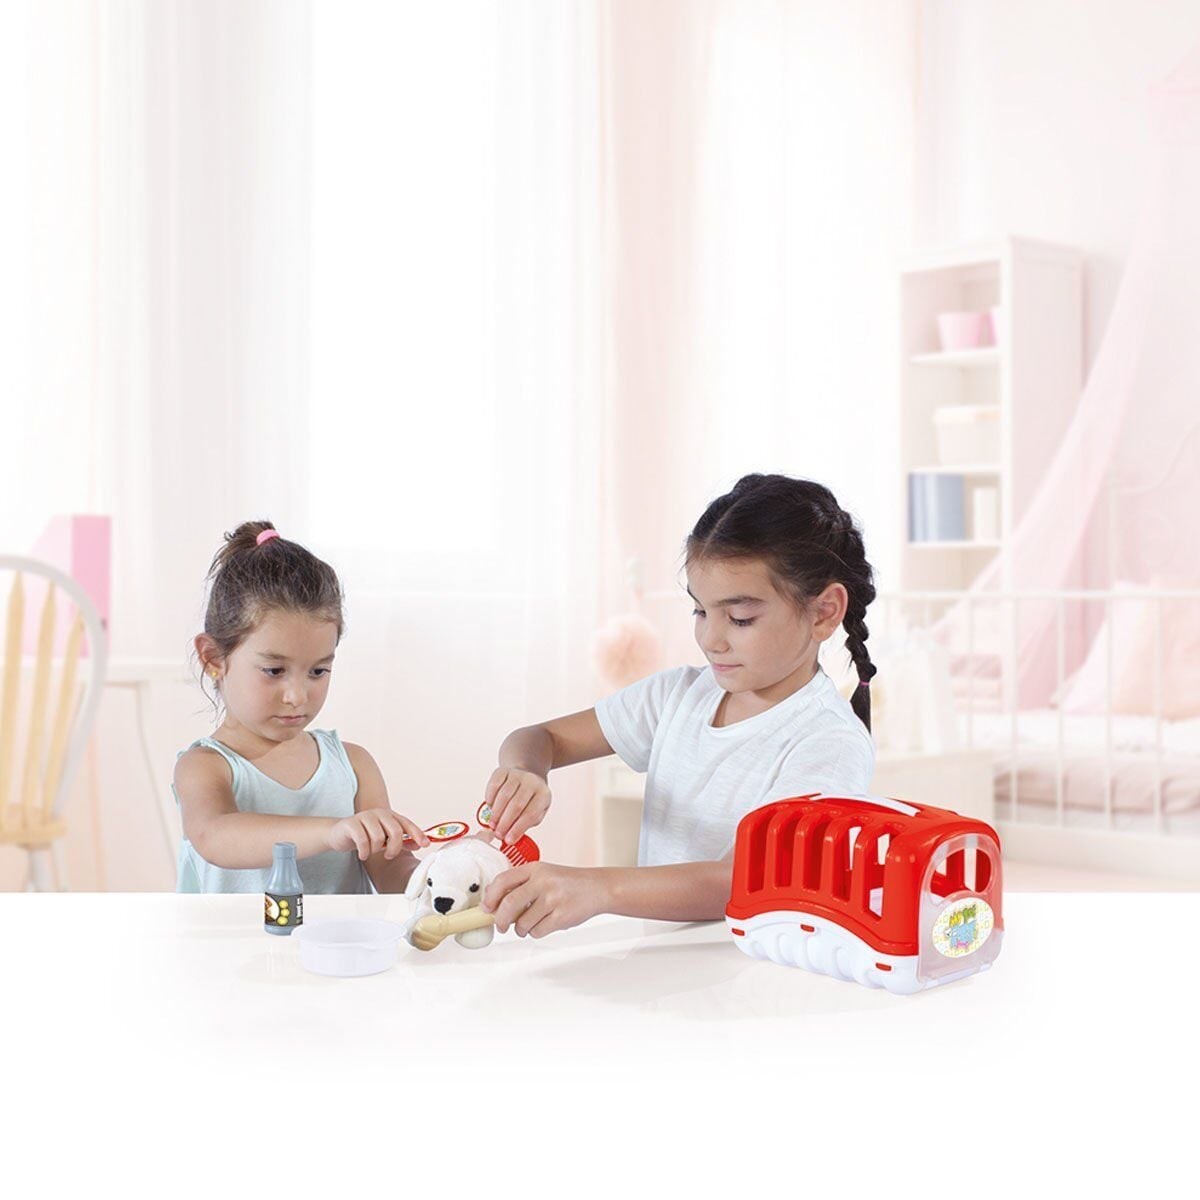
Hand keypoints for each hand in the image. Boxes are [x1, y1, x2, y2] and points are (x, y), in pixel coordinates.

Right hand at [328, 810, 428, 860]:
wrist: (339, 833)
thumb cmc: (365, 836)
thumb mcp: (385, 839)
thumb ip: (401, 841)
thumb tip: (419, 844)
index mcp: (390, 815)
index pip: (407, 824)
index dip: (418, 834)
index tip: (425, 844)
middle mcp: (379, 813)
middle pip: (395, 831)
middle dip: (394, 848)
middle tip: (389, 855)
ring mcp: (365, 816)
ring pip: (379, 838)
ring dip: (376, 850)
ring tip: (371, 851)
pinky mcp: (352, 823)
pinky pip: (363, 841)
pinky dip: (364, 852)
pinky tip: (362, 854)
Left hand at [481, 861, 606, 938]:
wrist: (598, 888)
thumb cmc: (567, 883)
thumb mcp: (544, 875)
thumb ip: (521, 885)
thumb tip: (493, 904)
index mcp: (535, 868)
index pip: (503, 880)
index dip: (490, 896)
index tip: (486, 907)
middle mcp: (543, 881)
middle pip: (509, 904)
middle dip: (500, 920)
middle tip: (501, 926)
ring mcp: (553, 898)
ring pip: (522, 923)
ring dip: (522, 929)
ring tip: (532, 922)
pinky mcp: (561, 916)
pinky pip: (537, 932)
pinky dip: (536, 932)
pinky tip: (546, 924)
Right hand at [484, 767, 550, 842]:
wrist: (526, 774)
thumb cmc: (531, 798)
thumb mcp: (536, 812)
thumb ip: (526, 824)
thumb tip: (511, 838)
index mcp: (543, 794)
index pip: (531, 814)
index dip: (518, 829)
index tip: (509, 840)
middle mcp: (531, 782)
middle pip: (516, 805)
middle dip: (505, 823)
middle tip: (498, 834)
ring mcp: (517, 774)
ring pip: (504, 796)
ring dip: (496, 814)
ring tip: (493, 825)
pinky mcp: (503, 771)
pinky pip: (494, 786)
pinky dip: (490, 799)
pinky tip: (490, 809)